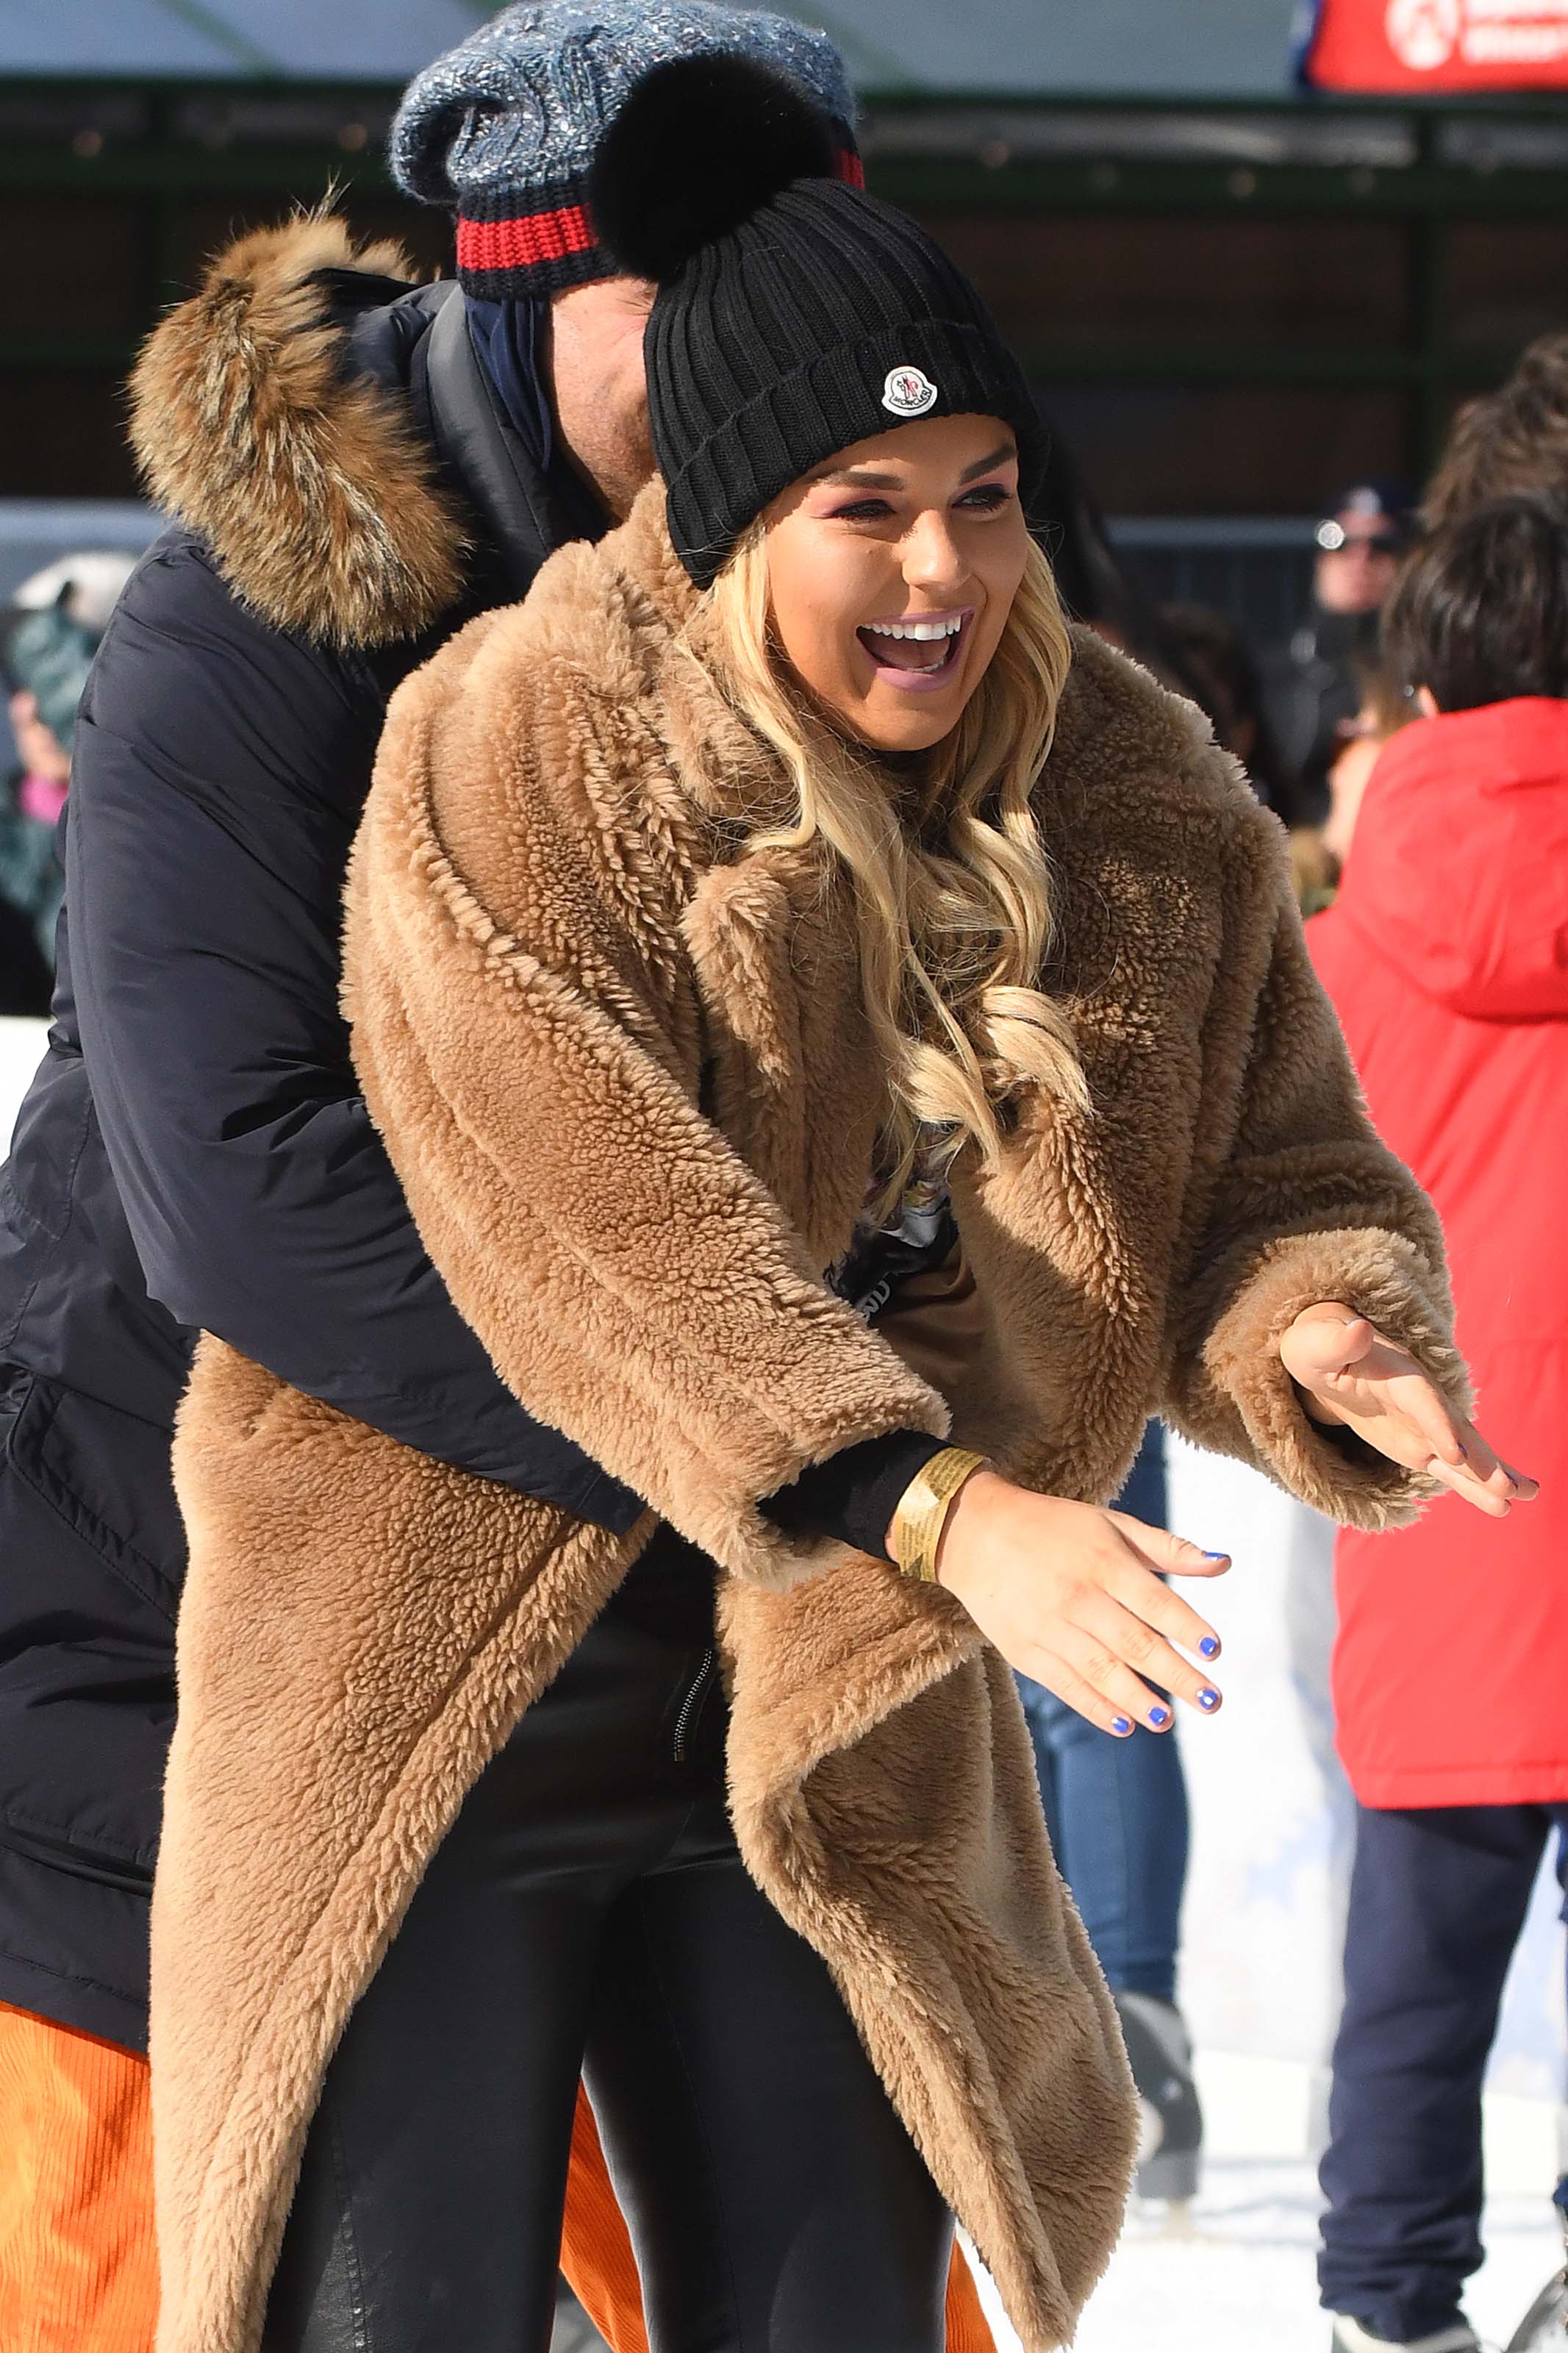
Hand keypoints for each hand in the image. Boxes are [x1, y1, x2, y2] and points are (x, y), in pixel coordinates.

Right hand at [903, 1469, 1229, 1737]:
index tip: (1215, 1651)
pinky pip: (1065, 1685)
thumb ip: (1167, 1549)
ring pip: (1101, 1670)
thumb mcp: (1111, 1525)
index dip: (1187, 1626)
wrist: (974, 1533)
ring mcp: (1048, 1626)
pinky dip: (1094, 1707)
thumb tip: (1224, 1563)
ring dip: (1137, 1699)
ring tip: (1168, 1720)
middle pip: (1134, 1642)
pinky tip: (1123, 1725)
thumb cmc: (1054, 1528)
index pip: (1155, 1601)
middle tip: (1212, 1701)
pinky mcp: (1024, 1650)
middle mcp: (1078, 1596)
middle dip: (1176, 1675)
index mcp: (1103, 1561)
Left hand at [1279, 1302, 1537, 1519]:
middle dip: (1481, 1458)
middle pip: (1456, 1429)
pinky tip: (1503, 1506)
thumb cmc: (1318, 1347)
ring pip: (1464, 1452)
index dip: (1439, 1425)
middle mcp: (1422, 1400)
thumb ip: (1337, 1342)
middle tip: (1508, 1487)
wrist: (1326, 1353)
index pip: (1424, 1400)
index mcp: (1400, 1373)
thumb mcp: (1317, 1344)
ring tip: (1527, 1495)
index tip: (1455, 1454)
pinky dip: (1475, 1487)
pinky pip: (1450, 1470)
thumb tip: (1358, 1329)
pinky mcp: (1421, 1446)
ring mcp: (1425, 1425)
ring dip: (1492, 1474)